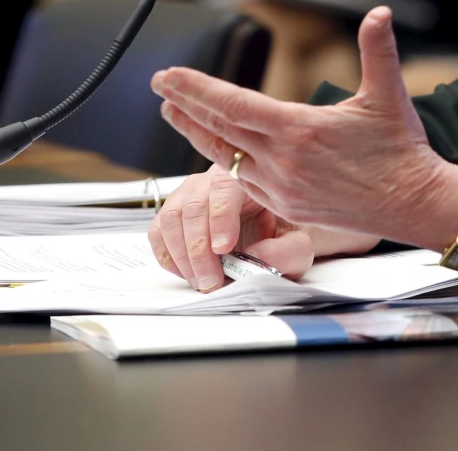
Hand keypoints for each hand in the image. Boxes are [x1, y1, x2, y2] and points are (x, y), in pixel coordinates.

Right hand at [147, 166, 315, 291]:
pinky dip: (168, 256)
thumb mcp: (298, 243)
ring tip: (202, 281)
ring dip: (183, 256)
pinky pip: (158, 232)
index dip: (221, 219)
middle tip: (211, 280)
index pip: (225, 188)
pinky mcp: (172, 212)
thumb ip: (286, 251)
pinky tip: (188, 273)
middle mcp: (212, 179)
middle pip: (194, 207)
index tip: (224, 248)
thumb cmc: (283, 233)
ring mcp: (188, 193)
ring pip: (172, 219)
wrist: (271, 232)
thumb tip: (259, 257)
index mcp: (247, 176)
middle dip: (200, 250)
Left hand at [152, 6, 457, 252]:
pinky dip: (225, 161)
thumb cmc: (401, 150)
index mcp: (300, 130)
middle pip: (217, 130)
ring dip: (197, 134)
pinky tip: (220, 151)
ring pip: (223, 158)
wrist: (414, 203)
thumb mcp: (388, 94)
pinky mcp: (286, 207)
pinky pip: (243, 182)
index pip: (233, 104)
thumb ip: (378, 49)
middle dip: (184, 106)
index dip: (195, 88)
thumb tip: (379, 12)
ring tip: (177, 115)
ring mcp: (280, 188)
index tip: (168, 75)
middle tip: (160, 86)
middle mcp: (282, 161)